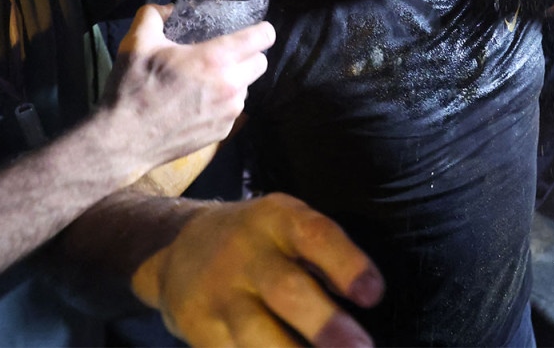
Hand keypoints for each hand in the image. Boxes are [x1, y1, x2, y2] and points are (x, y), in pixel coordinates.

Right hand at [98, 4, 272, 178]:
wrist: (123, 141)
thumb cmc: (131, 88)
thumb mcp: (137, 42)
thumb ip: (154, 15)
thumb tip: (170, 9)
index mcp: (215, 59)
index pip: (262, 38)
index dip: (262, 30)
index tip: (253, 30)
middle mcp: (230, 85)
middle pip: (261, 63)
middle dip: (248, 56)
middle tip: (224, 55)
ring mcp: (229, 112)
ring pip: (247, 87)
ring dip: (235, 81)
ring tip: (207, 81)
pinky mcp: (223, 132)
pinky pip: (234, 110)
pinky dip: (223, 103)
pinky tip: (198, 104)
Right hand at [133, 194, 382, 347]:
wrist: (179, 247)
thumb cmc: (260, 242)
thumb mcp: (287, 226)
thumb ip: (323, 255)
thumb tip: (368, 300)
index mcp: (277, 219)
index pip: (315, 235)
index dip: (346, 264)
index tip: (373, 294)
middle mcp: (245, 254)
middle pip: (286, 289)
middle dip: (325, 323)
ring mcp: (218, 294)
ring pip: (255, 332)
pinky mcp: (197, 327)